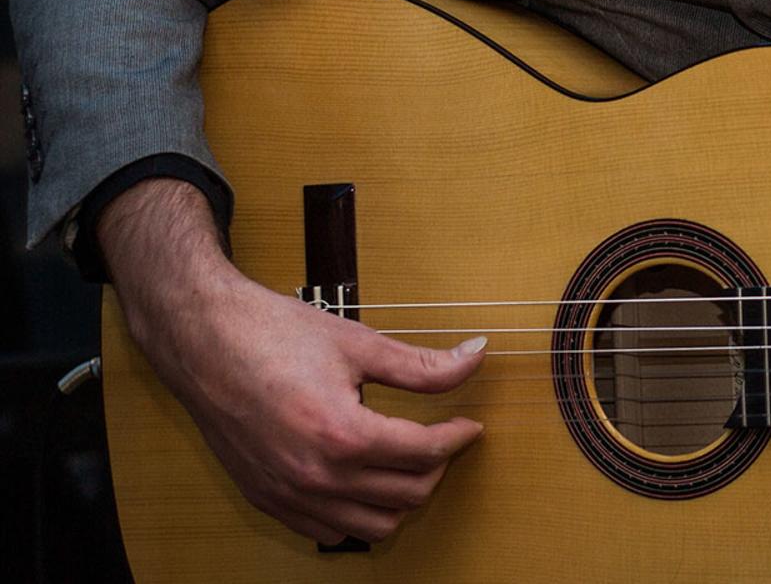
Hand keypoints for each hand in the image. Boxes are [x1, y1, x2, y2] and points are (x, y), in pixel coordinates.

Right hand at [99, 178, 487, 543]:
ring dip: (401, 498)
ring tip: (407, 461)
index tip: (469, 425)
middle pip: (407, 495)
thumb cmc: (272, 334)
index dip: (457, 437)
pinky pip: (329, 530)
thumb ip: (422, 364)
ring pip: (373, 526)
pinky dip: (358, 514)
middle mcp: (315, 475)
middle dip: (436, 467)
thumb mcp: (358, 343)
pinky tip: (364, 479)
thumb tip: (475, 356)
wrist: (201, 339)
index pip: (425, 453)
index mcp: (342, 434)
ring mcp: (288, 493)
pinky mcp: (266, 499)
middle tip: (442, 438)